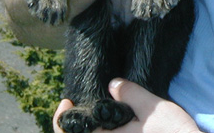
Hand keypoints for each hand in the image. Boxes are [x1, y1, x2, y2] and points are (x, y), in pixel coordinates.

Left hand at [53, 78, 200, 132]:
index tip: (67, 102)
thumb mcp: (153, 109)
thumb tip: (113, 85)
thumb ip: (131, 94)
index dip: (60, 120)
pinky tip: (115, 122)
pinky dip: (104, 131)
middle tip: (79, 105)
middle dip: (74, 124)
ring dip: (90, 129)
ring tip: (96, 112)